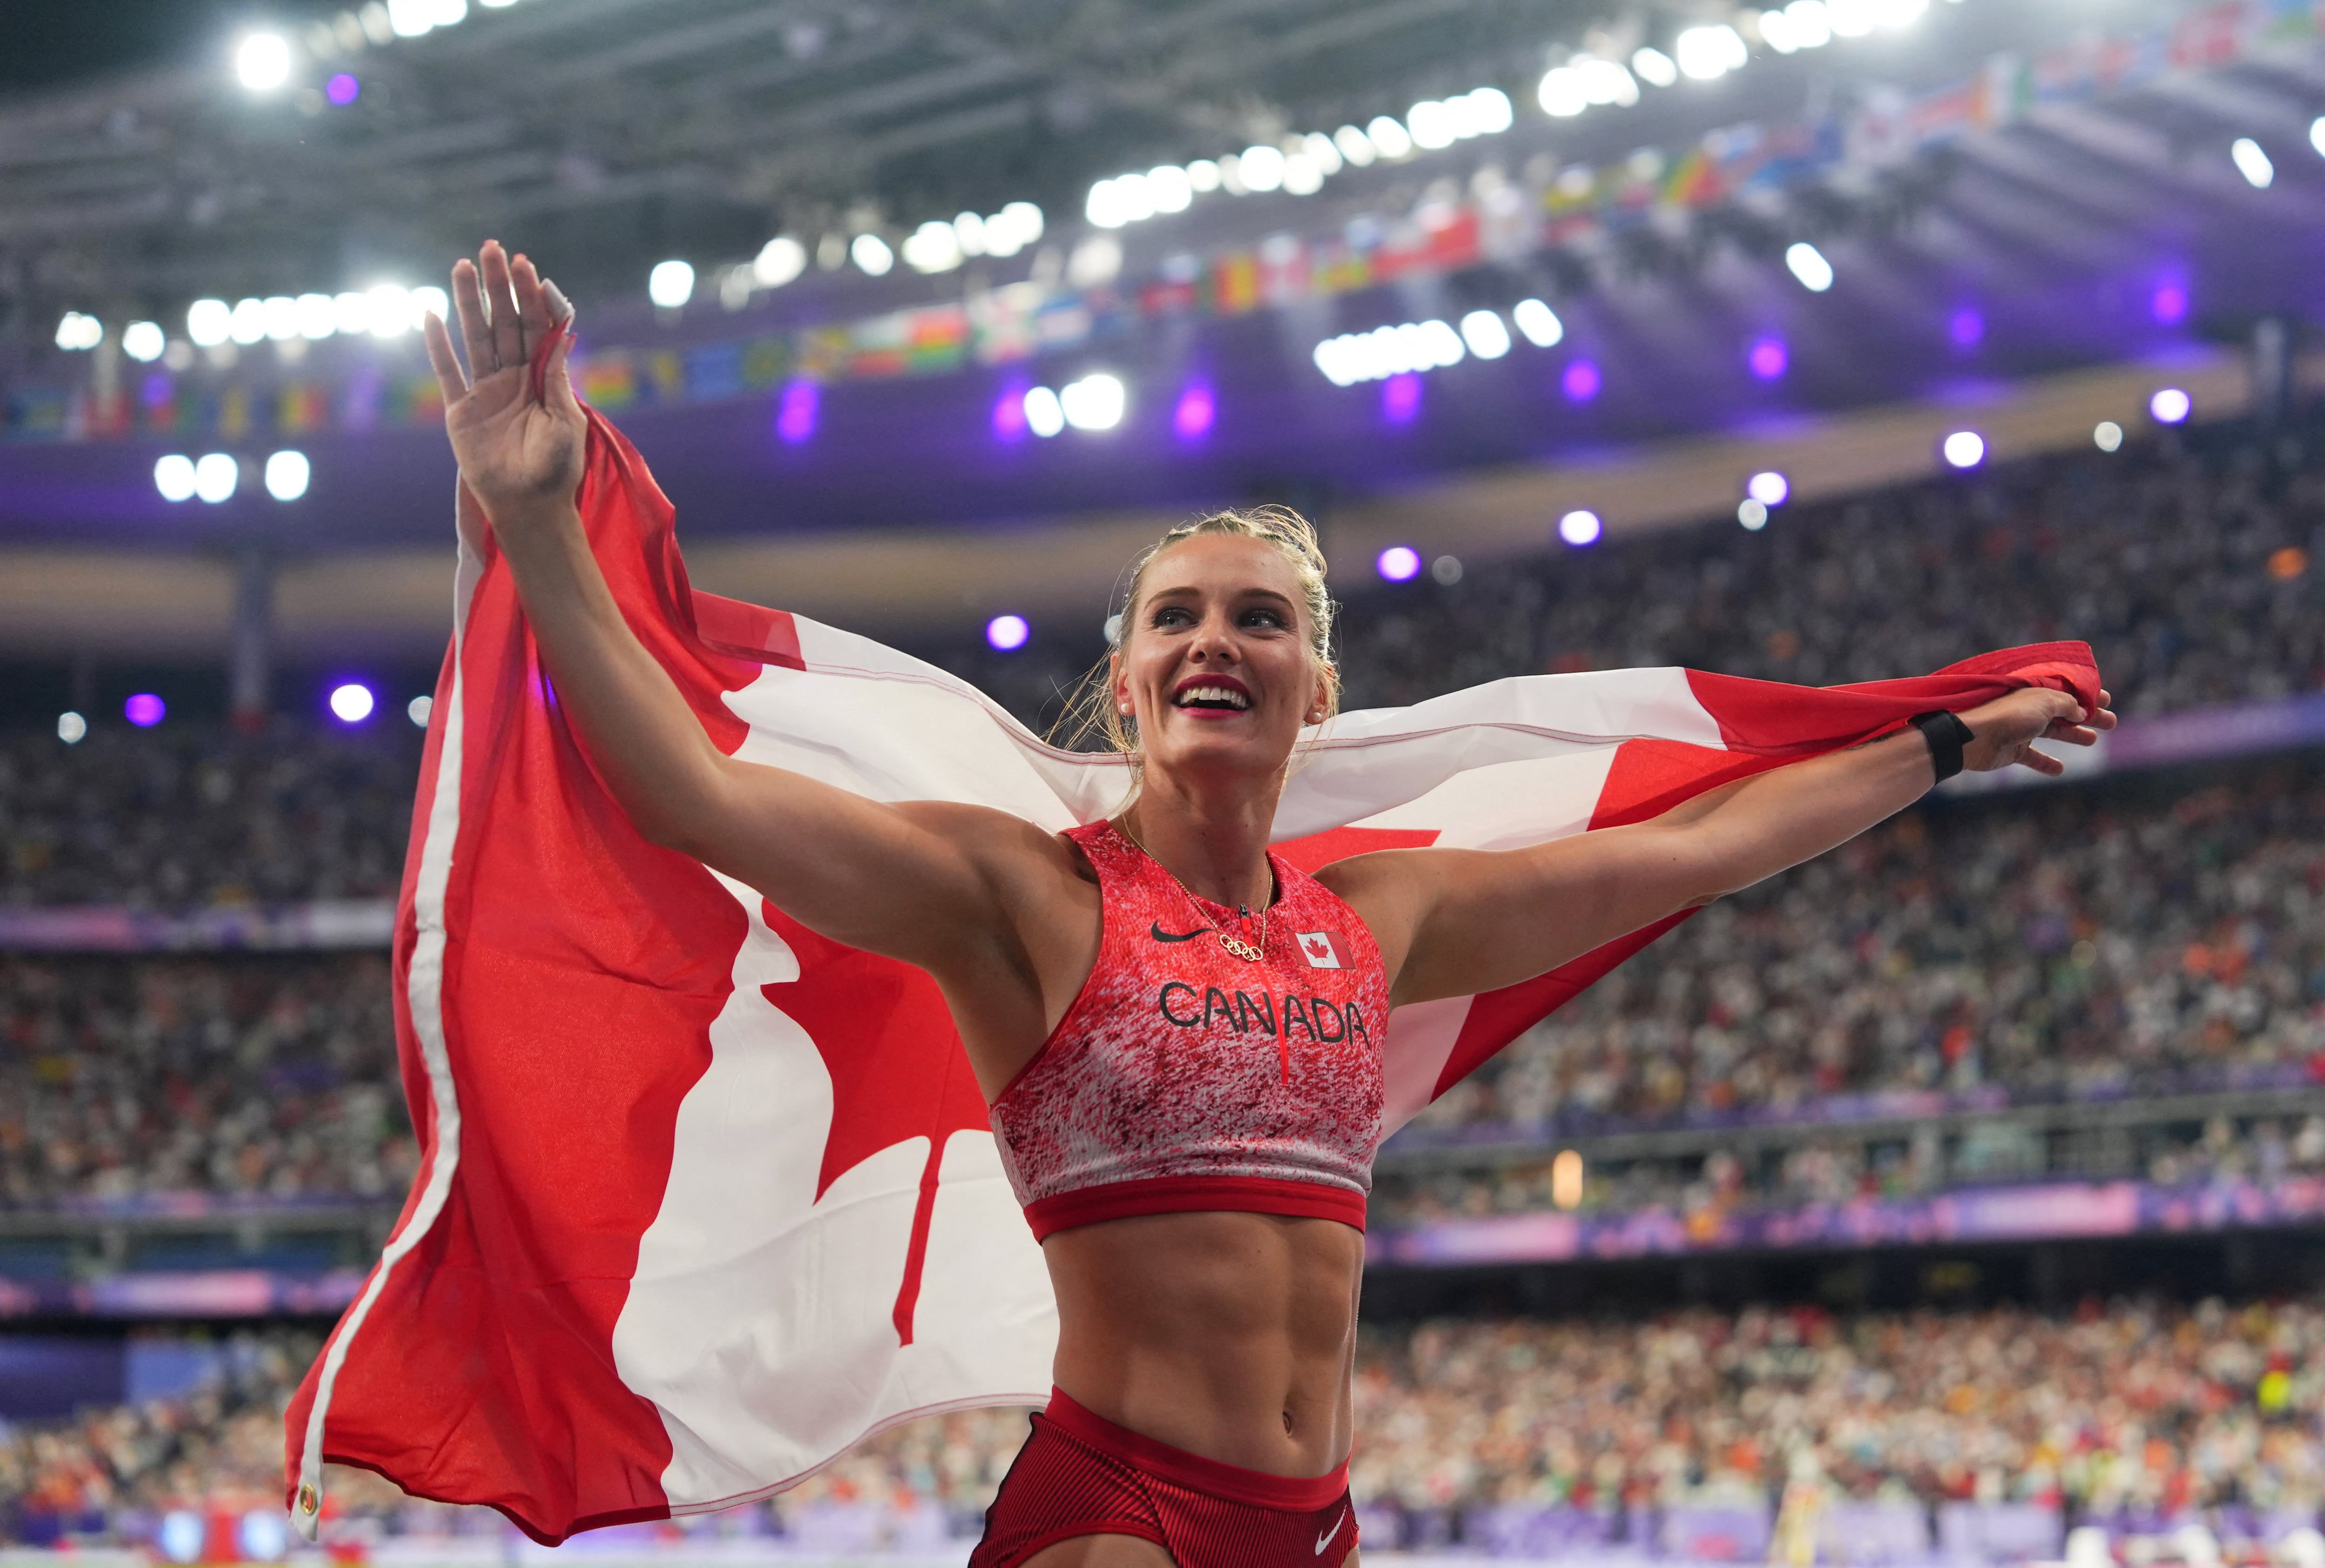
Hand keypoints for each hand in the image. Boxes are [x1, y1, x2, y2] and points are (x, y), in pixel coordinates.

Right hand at [422, 240, 583, 531]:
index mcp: (543, 377)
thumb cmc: (557, 468)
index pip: (536, 326)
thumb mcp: (566, 419)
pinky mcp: (461, 410)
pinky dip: (437, 345)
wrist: (530, 506)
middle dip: (499, 286)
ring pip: (476, 336)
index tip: (525, 264)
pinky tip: (429, 314)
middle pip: (505, 322)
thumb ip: (557, 374)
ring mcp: (486, 391)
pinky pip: (447, 371)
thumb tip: (563, 331)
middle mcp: (514, 378)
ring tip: (463, 266)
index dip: (531, 295)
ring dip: (468, 302)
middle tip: (493, 249)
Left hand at [1956, 687, 2116, 776]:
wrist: (1973, 737)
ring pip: (2052, 732)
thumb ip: (2066, 704)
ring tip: (2092, 740)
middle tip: (2111, 722)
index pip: (2066, 689)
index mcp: (2035, 690)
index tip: (2107, 699)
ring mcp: (2020, 729)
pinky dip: (2045, 763)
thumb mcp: (2045, 702)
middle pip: (2064, 711)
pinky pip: (2031, 757)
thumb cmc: (2009, 714)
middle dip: (2088, 715)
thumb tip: (2081, 710)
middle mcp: (2028, 708)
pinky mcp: (2011, 749)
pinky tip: (2059, 769)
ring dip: (2073, 735)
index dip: (2087, 694)